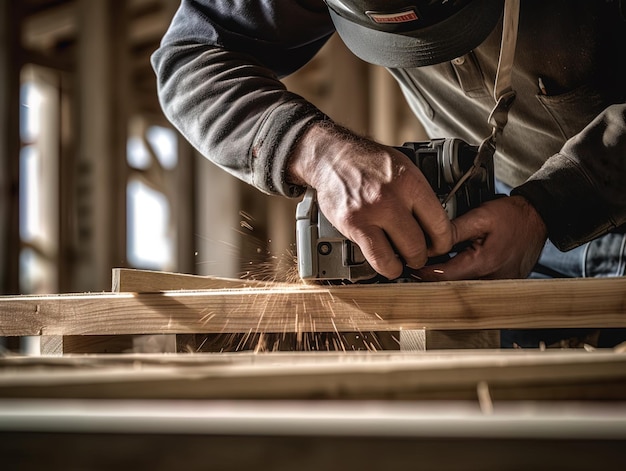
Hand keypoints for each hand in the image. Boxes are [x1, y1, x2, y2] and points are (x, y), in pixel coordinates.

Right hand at [289, 122, 453, 278]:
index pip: (440, 224)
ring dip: (405, 264)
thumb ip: (420, 195)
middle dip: (423, 255)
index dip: (443, 242)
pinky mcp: (353, 225)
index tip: (439, 246)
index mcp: (410, 182)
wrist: (334, 157)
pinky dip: (386, 267)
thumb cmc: (369, 163)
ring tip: (403, 260)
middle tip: (419, 255)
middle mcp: (392, 198)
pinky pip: (377, 258)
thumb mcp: (404, 167)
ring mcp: (371, 213)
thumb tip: (436, 224)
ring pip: (402, 255)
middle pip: (421, 244)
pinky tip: (387, 263)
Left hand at [415, 195, 547, 279]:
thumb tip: (428, 241)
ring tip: (431, 268)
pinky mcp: (503, 285)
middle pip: (452, 286)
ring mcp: (500, 286)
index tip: (410, 266)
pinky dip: (462, 280)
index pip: (444, 276)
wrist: (539, 218)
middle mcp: (493, 280)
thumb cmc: (513, 216)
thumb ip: (453, 230)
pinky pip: (476, 287)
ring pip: (464, 289)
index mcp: (485, 263)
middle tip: (415, 268)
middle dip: (432, 278)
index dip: (424, 271)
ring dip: (446, 281)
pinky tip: (452, 269)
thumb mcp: (481, 216)